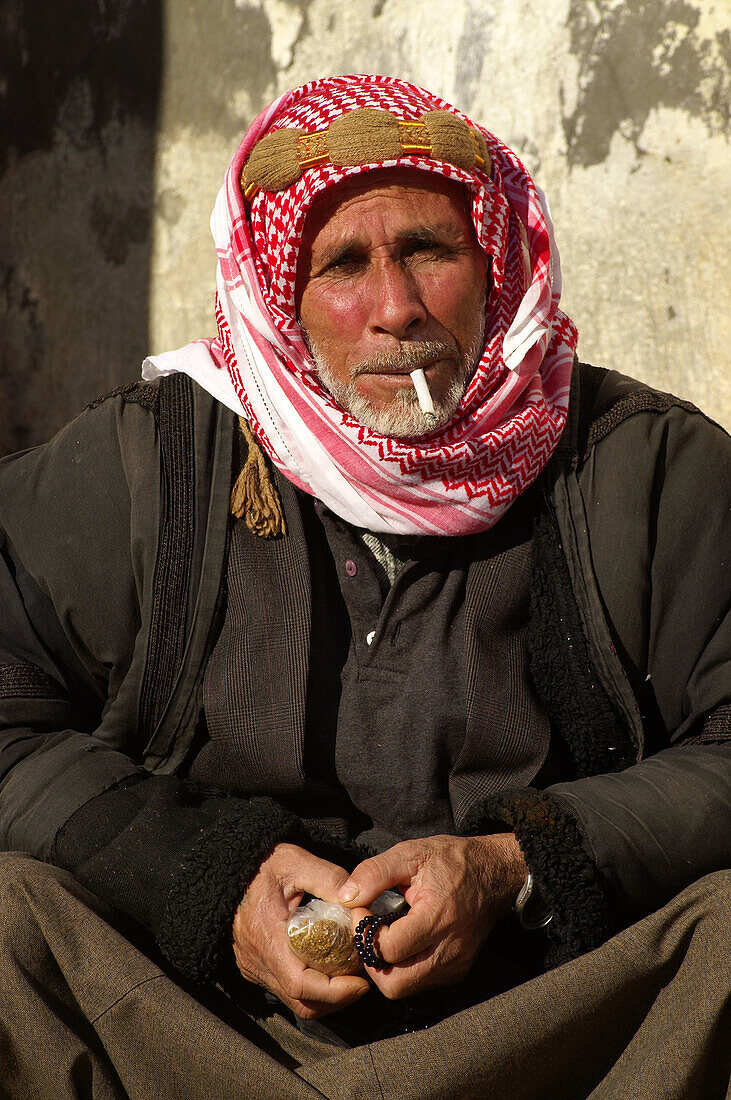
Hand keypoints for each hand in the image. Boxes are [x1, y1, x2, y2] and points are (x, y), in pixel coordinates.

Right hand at [232, 842, 369, 1018]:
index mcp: (267, 936)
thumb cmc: (263, 864)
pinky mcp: (254, 967)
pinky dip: (311, 986)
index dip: (336, 991)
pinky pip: (285, 989)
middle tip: (363, 978)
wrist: (227, 868)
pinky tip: (328, 965)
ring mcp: (254, 967)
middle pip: (301, 1001)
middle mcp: (257, 960)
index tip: (362, 981)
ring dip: (325, 995)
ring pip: (294, 1000)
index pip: (301, 984)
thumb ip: (329, 879)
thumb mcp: (296, 861)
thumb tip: (359, 903)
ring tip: (349, 973)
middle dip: (337, 997)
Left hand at [338, 833, 526, 999]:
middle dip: (372, 961)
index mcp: (438, 917)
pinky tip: (402, 941)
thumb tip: (345, 897)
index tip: (362, 910)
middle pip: (395, 984)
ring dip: (386, 967)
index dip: (366, 933)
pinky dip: (404, 968)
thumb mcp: (411, 853)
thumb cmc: (451, 860)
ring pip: (406, 987)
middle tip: (367, 933)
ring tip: (383, 935)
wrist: (494, 874)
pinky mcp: (458, 971)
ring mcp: (456, 964)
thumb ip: (374, 873)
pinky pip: (420, 982)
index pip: (390, 949)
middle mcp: (450, 949)